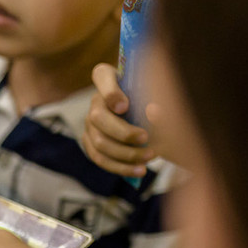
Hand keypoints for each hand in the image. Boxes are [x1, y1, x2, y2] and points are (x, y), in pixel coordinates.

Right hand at [81, 63, 156, 177]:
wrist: (149, 118)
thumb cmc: (153, 99)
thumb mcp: (157, 94)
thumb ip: (156, 98)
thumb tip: (154, 112)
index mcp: (108, 78)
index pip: (101, 76)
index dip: (111, 92)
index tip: (125, 106)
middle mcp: (95, 101)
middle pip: (99, 117)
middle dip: (123, 131)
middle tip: (146, 137)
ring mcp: (89, 124)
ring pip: (99, 143)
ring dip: (126, 154)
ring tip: (150, 156)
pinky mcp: (90, 143)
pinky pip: (100, 159)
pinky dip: (121, 167)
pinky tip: (139, 171)